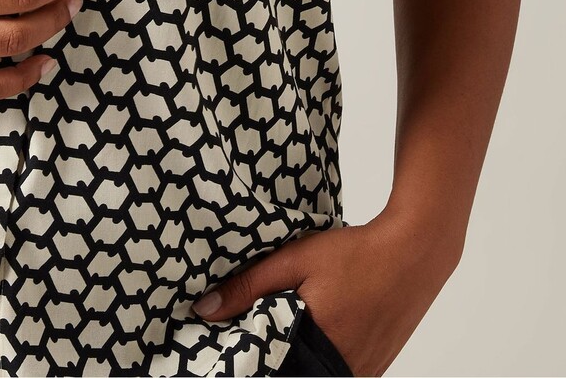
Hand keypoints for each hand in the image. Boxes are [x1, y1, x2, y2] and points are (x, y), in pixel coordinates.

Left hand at [189, 216, 459, 376]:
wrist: (414, 253)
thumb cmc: (356, 254)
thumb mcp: (295, 260)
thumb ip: (249, 286)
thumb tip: (204, 309)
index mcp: (318, 349)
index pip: (270, 369)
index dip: (251, 359)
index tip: (232, 346)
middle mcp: (343, 370)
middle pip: (293, 373)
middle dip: (273, 358)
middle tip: (256, 333)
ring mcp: (363, 372)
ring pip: (314, 374)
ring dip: (296, 359)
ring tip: (287, 326)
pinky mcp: (375, 367)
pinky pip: (338, 372)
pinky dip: (319, 358)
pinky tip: (313, 332)